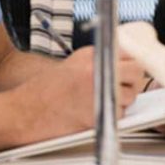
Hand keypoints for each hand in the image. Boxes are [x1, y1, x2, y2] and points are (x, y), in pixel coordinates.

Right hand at [13, 47, 144, 141]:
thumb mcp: (76, 61)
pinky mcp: (98, 113)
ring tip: (102, 98)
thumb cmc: (49, 89)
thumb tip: (127, 56)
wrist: (27, 111)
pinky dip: (113, 114)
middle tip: (123, 84)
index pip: (131, 50)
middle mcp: (98, 70)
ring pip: (131, 95)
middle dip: (134, 79)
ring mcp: (99, 91)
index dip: (135, 59)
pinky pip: (119, 113)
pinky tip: (96, 110)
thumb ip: (102, 57)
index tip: (134, 64)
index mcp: (94, 54)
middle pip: (137, 71)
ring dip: (123, 99)